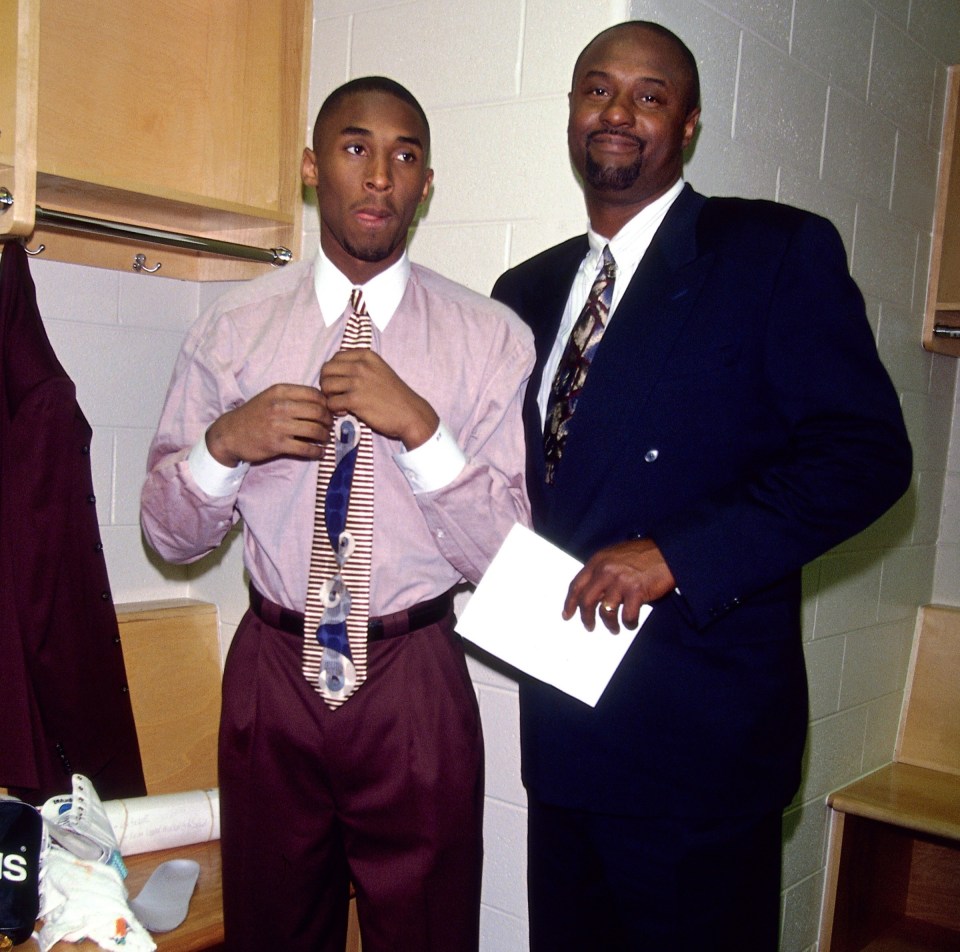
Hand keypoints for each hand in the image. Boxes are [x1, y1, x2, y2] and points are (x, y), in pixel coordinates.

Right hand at [205, 383, 332, 466]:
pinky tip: (319, 452)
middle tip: (330, 425)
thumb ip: (292, 397)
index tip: (329, 410)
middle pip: (318, 411)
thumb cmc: (253, 415)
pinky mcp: (277, 444)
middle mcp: (280, 406)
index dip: (326, 403)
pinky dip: (317, 451)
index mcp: (279, 391)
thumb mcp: (270, 397)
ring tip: (325, 438)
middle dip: (328, 420)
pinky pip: (306, 448)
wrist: (230, 434)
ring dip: (325, 436)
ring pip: (314, 430)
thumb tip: (322, 402)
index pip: (314, 394)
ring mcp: (278, 426)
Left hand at [320, 349, 438, 448]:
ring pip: (326, 386)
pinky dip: (334, 409)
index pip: (335, 358)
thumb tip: (335, 371)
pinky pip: (331, 403)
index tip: (341, 383)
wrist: (410, 413)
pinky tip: (346, 412)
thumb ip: (360, 366)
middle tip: (335, 394)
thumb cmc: (394, 395)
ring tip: (341, 404)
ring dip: (329, 397)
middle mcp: (360, 365)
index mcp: (366, 356)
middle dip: (326, 383)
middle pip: (326, 370)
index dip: (333, 372)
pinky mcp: (355, 400)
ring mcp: (357, 382)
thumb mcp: (379, 370)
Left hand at [563, 538, 675, 633]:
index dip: (570, 603)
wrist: (668, 551)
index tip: (567, 614)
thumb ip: (601, 571)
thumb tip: (592, 593)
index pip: (576, 585)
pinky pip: (627, 616)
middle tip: (589, 627)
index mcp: (598, 561)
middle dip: (586, 618)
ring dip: (609, 624)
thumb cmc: (644, 554)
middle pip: (586, 601)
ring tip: (614, 628)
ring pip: (605, 611)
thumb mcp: (615, 556)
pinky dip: (628, 623)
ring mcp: (620, 581)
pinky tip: (631, 623)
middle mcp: (606, 570)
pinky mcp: (636, 591)